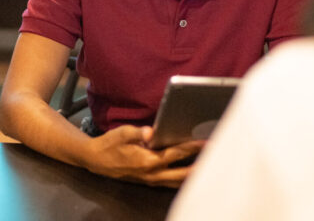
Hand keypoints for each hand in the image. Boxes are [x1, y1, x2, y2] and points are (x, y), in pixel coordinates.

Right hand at [81, 125, 203, 187]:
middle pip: (184, 174)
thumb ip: (137, 132)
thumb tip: (152, 131)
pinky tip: (192, 173)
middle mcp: (152, 173)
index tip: (206, 141)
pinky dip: (184, 179)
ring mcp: (152, 180)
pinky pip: (172, 183)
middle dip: (201, 166)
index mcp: (147, 161)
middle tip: (218, 157)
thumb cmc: (109, 145)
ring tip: (210, 167)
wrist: (95, 160)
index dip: (192, 147)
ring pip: (179, 182)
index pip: (176, 154)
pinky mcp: (150, 181)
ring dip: (194, 176)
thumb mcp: (120, 134)